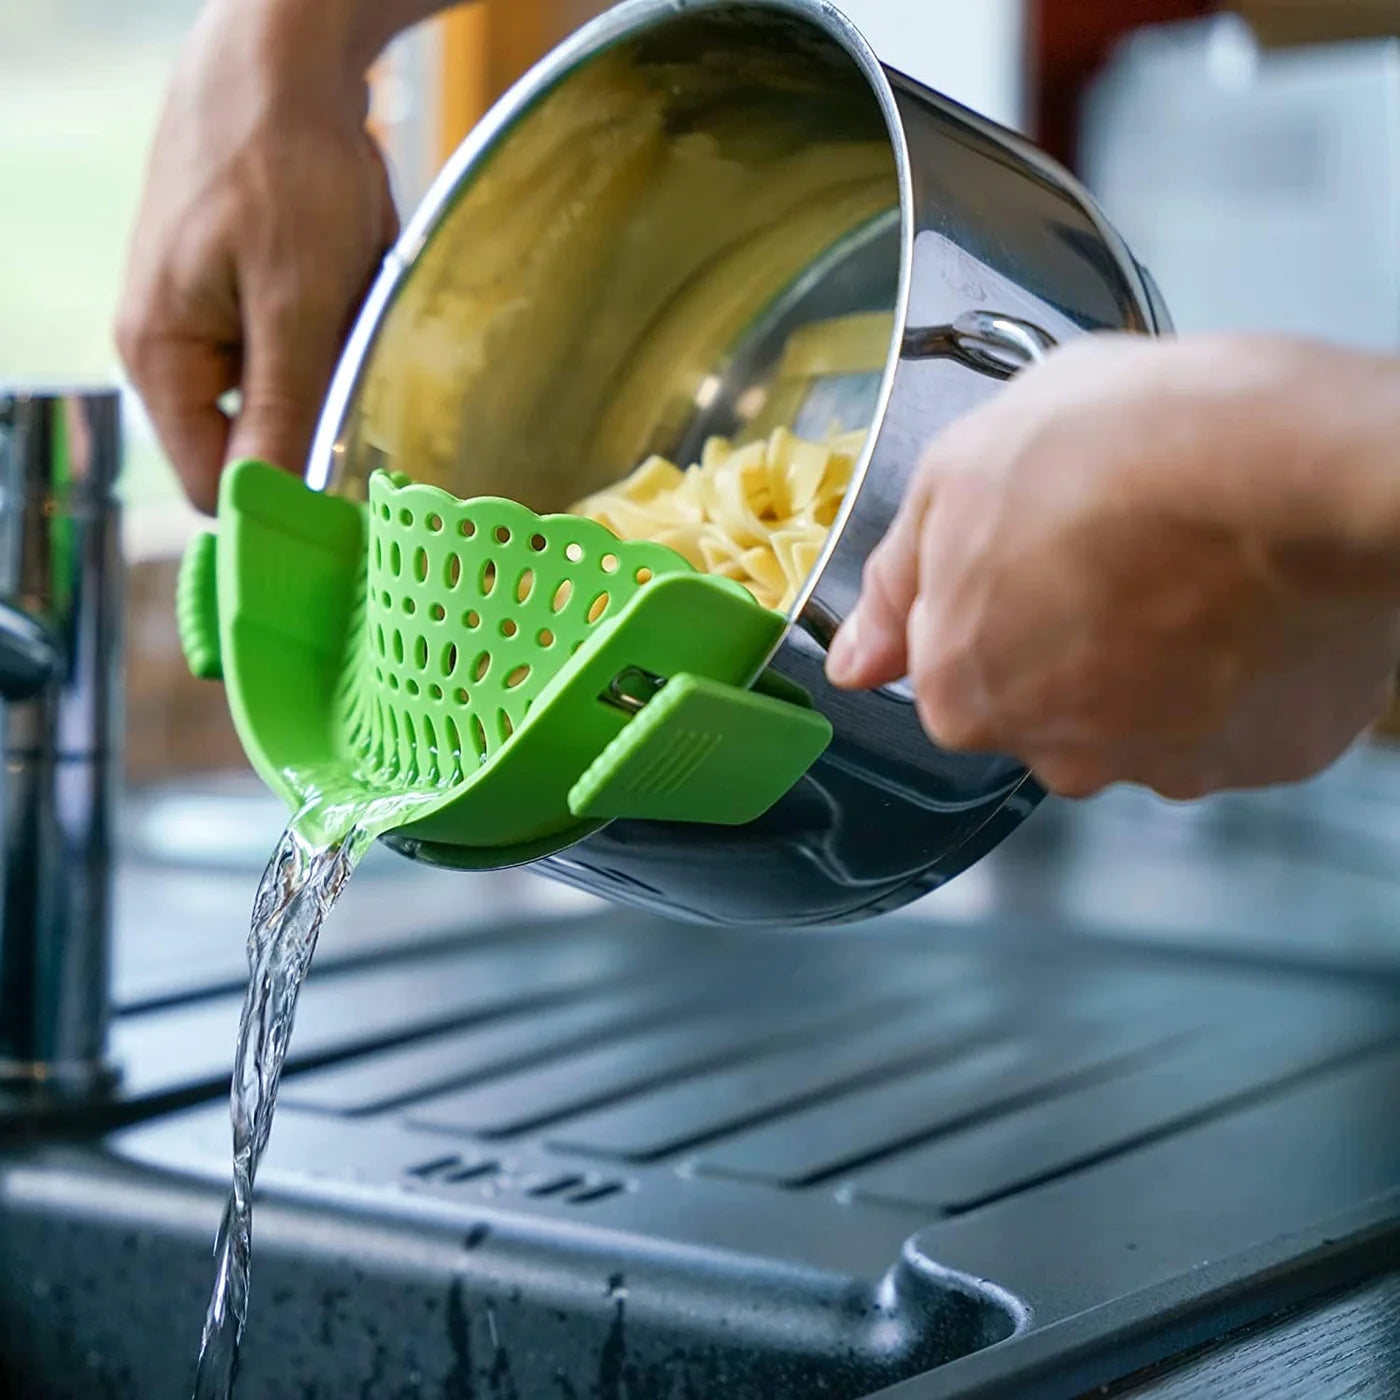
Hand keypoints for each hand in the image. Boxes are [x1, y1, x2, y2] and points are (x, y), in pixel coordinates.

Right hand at [117, 0, 399, 511]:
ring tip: (350, 302)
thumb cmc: (283, 170)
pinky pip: (298, 343)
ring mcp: (207, 316)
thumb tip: (272, 510)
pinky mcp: (244, 291)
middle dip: (315, 421)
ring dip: (331, 368)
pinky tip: (350, 279)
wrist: (282, 57)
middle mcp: (173, 347)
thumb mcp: (295, 305)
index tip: (346, 515)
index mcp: (163, 358)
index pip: (212, 484)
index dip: (274, 507)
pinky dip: (334, 328)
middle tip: (363, 382)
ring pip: (283, 392)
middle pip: (251, 440)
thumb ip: (283, 413)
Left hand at [826, 334, 1399, 799]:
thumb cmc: (1132, 451)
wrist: (1304, 468)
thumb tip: (854, 661)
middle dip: (1071, 630)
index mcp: (965, 692)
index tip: (1040, 539)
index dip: (995, 588)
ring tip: (1196, 564)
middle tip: (1122, 543)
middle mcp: (1058, 754)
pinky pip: (1230, 720)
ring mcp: (1166, 763)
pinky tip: (1250, 602)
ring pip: (1138, 715)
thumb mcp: (961, 472)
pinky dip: (1234, 672)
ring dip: (1155, 656)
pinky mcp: (1264, 759)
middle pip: (1045, 699)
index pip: (954, 663)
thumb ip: (898, 582)